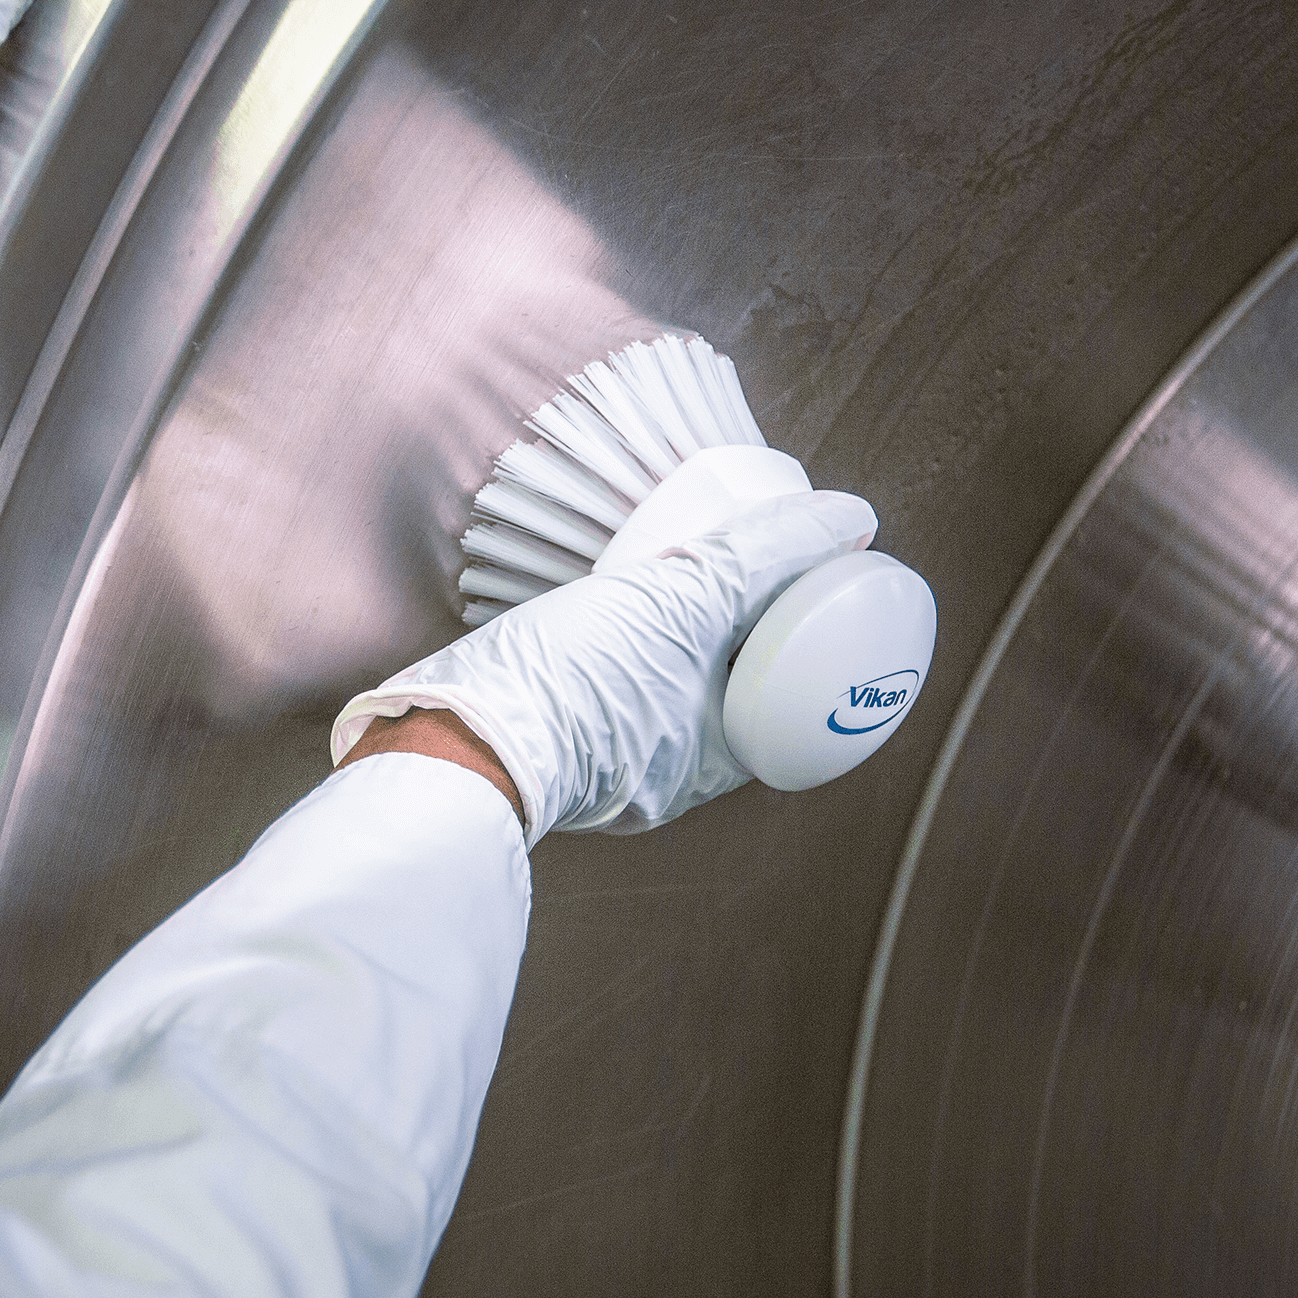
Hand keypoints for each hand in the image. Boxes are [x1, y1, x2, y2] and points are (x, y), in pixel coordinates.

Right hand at [330, 489, 875, 843]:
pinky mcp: (554, 742)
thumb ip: (763, 558)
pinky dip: (623, 647)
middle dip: (738, 628)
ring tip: (672, 570)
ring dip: (675, 634)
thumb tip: (850, 520)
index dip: (802, 628)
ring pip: (666, 687)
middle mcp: (668, 776)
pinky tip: (609, 604)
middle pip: (728, 684)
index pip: (789, 687)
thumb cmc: (573, 683)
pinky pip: (611, 688)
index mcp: (717, 761)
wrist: (447, 739)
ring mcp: (609, 765)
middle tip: (737, 560)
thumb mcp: (683, 600)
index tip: (800, 578)